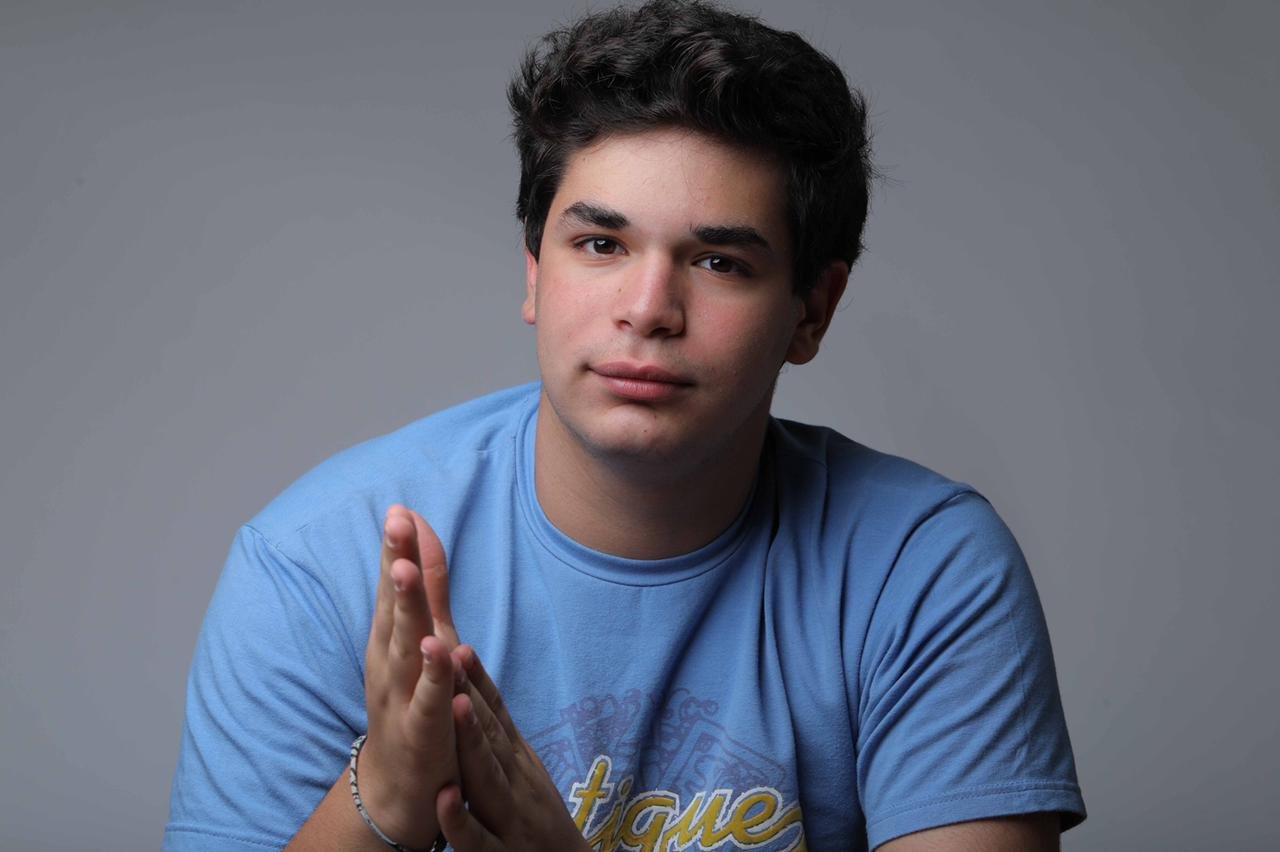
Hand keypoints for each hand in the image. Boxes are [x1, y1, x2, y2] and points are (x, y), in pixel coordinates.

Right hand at [355, 505, 462, 848]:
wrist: (401, 787)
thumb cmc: (411, 703)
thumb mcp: (421, 640)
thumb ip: (426, 589)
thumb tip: (420, 532)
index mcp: (392, 640)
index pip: (394, 587)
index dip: (397, 549)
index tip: (400, 509)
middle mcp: (390, 662)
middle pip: (394, 608)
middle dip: (394, 565)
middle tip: (395, 524)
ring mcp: (402, 697)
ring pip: (405, 648)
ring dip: (404, 610)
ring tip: (404, 572)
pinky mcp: (422, 732)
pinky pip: (430, 700)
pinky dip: (434, 676)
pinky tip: (440, 650)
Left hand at [436, 646, 591, 851]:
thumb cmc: (536, 821)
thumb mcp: (524, 773)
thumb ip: (500, 739)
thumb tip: (473, 692)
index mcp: (518, 761)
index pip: (496, 714)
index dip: (476, 678)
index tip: (455, 640)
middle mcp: (516, 782)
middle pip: (492, 733)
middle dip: (470, 693)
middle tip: (449, 654)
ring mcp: (509, 817)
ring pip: (487, 776)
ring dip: (473, 741)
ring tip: (455, 706)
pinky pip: (476, 839)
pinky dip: (460, 818)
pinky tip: (445, 797)